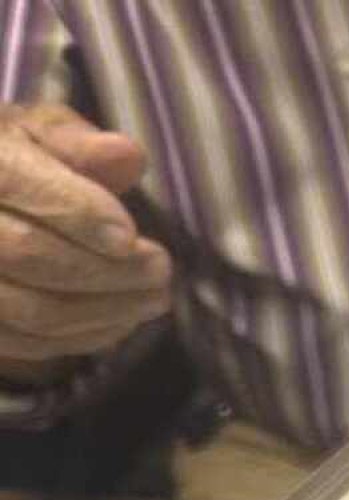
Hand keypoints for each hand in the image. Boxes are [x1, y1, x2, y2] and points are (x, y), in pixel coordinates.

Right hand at [0, 105, 172, 381]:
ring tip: (155, 297)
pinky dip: (85, 336)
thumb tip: (127, 156)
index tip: (129, 235)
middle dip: (104, 267)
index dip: (74, 210)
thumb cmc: (13, 164)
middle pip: (27, 252)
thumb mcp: (35, 134)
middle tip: (161, 269)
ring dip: (106, 310)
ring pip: (32, 310)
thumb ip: (74, 141)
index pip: (14, 182)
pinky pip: (31, 344)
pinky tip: (123, 319)